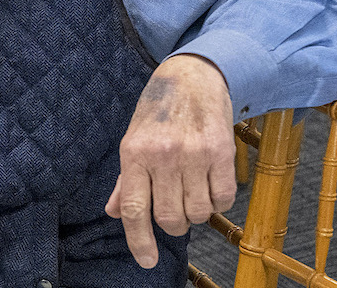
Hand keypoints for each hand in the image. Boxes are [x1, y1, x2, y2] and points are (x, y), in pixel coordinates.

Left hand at [104, 55, 236, 268]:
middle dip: (173, 225)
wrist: (193, 76)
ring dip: (197, 213)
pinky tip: (211, 186)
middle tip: (175, 212)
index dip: (139, 240)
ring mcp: (193, 154)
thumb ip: (127, 180)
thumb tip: (114, 212)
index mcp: (134, 153)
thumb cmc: (159, 111)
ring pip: (198, 212)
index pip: (134, 209)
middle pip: (169, 217)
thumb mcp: (133, 139)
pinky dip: (218, 203)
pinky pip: (223, 199)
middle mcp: (162, 155)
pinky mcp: (222, 152)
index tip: (146, 261)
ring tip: (193, 192)